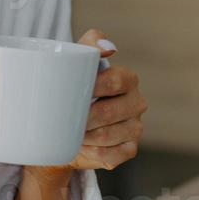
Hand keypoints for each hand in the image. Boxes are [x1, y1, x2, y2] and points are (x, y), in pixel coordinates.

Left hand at [63, 29, 146, 171]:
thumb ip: (90, 44)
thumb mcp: (77, 62)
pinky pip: (109, 155)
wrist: (66, 127)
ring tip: (68, 132)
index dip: (92, 88)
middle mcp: (137, 103)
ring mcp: (135, 128)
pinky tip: (80, 146)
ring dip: (84, 136)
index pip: (115, 81)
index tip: (70, 93)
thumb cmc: (74, 89)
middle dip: (83, 118)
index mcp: (129, 79)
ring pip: (107, 136)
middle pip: (109, 112)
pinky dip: (90, 152)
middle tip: (61, 119)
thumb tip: (109, 47)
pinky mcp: (129, 149)